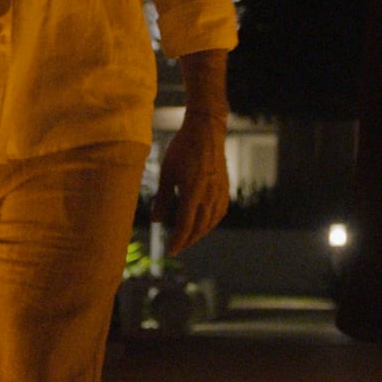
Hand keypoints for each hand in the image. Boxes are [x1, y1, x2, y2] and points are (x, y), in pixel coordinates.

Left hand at [154, 110, 230, 249]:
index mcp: (193, 192)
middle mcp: (209, 195)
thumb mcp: (167, 173)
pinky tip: (205, 222)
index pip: (185, 225)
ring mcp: (219, 191)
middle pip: (199, 227)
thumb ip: (162, 199)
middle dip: (188, 240)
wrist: (205, 131)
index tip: (171, 250)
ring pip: (211, 221)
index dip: (178, 240)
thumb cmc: (182, 149)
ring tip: (189, 237)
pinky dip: (212, 221)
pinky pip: (220, 211)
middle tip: (177, 247)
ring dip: (200, 233)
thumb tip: (156, 221)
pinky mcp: (224, 187)